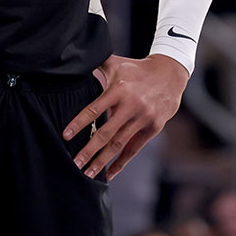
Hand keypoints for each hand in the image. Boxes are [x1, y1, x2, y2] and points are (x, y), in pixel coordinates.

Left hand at [63, 54, 188, 180]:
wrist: (170, 74)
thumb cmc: (137, 69)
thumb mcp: (116, 63)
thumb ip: (96, 63)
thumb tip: (73, 61)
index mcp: (118, 89)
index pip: (94, 110)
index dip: (79, 124)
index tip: (65, 136)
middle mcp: (131, 105)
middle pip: (106, 133)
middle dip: (89, 150)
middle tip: (76, 164)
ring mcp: (143, 118)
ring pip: (119, 144)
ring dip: (103, 161)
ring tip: (89, 174)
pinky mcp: (153, 127)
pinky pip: (134, 149)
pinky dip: (121, 163)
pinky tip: (110, 174)